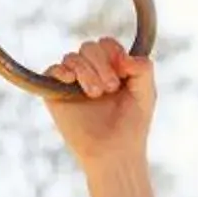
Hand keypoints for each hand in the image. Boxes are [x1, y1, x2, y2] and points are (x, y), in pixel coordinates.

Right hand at [42, 38, 156, 164]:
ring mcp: (72, 83)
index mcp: (111, 69)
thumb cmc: (132, 125)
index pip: (107, 44)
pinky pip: (51, 70)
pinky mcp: (55, 94)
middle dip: (101, 63)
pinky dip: (60, 70)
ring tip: (95, 94)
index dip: (114, 52)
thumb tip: (124, 56)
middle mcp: (90, 72)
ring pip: (71, 57)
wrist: (114, 152)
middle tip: (111, 87)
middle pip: (89, 47)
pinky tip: (71, 80)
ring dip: (86, 71)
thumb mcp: (146, 93)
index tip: (123, 71)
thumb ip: (143, 68)